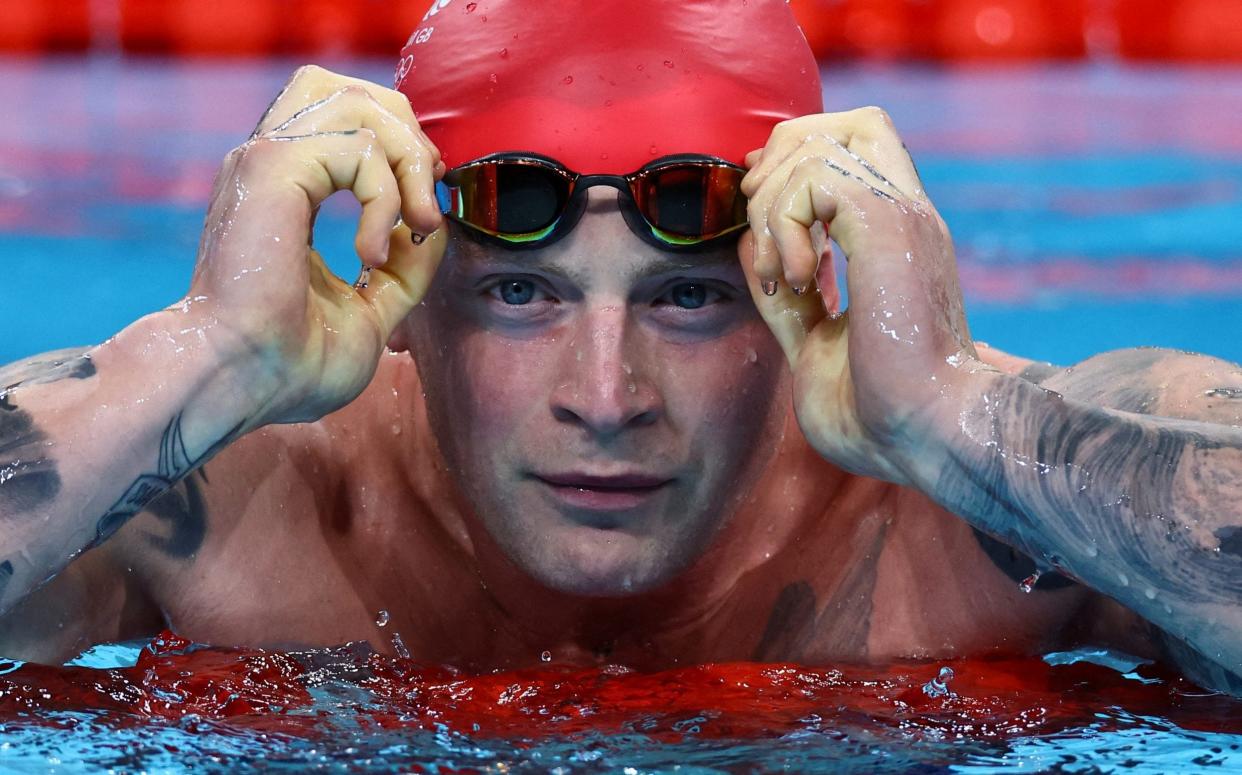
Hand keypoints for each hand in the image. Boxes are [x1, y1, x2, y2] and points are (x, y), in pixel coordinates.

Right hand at [186, 66, 445, 424]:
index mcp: (287, 188)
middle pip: (355, 92)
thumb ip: (404, 268)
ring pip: (360, 104)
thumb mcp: (370, 312)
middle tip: (423, 209)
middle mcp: (273, 163)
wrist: (235, 381)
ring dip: (407, 161)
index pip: (350, 120)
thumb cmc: (287, 364)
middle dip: (410, 139)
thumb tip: (431, 227)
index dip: (404, 153)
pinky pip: (360, 149)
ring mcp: (268, 160)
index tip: (423, 218)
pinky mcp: (273, 169)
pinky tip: (369, 255)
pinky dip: (385, 199)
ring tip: (414, 224)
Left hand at [739, 108, 983, 484]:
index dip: (793, 170)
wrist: (929, 438)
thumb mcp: (814, 347)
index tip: (766, 232)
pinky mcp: (889, 226)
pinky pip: (815, 175)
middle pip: (847, 123)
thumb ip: (788, 298)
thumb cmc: (882, 417)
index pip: (852, 151)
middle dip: (782, 164)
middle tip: (767, 236)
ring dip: (772, 204)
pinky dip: (784, 223)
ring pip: (819, 142)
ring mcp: (901, 217)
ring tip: (780, 275)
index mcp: (895, 243)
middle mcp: (905, 217)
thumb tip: (752, 251)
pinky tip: (797, 280)